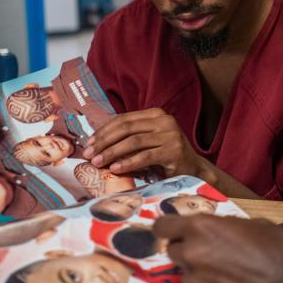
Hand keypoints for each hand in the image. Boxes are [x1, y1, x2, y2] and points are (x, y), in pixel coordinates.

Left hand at [83, 108, 204, 178]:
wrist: (194, 169)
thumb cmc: (165, 155)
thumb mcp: (148, 140)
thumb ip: (129, 136)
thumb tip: (96, 142)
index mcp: (156, 114)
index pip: (123, 119)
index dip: (104, 130)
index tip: (88, 143)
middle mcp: (164, 121)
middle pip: (126, 129)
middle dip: (104, 141)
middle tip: (89, 154)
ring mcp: (170, 135)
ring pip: (133, 142)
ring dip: (112, 153)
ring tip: (98, 162)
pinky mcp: (173, 151)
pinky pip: (145, 156)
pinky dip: (128, 163)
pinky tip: (115, 169)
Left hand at [155, 215, 282, 282]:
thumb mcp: (255, 225)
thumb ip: (226, 227)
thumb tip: (217, 230)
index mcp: (202, 228)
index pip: (163, 226)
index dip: (168, 229)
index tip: (171, 232)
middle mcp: (192, 256)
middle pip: (174, 253)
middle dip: (191, 254)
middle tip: (216, 259)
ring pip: (189, 280)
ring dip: (204, 279)